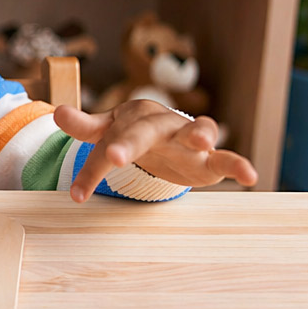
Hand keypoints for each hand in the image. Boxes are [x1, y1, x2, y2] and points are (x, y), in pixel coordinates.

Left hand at [54, 100, 257, 202]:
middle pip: (142, 132)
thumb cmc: (131, 132)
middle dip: (129, 143)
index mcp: (132, 118)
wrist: (165, 135)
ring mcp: (187, 139)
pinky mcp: (209, 158)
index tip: (77, 195)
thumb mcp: (106, 130)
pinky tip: (251, 176)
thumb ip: (85, 126)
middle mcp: (160, 124)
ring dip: (198, 134)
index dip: (92, 169)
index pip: (106, 144)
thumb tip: (56, 113)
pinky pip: (226, 157)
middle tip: (116, 156)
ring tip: (201, 142)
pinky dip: (239, 164)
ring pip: (194, 132)